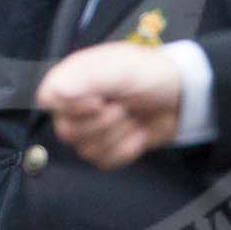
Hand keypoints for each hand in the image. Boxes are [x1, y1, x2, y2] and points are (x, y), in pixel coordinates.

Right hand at [35, 41, 181, 168]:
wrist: (183, 97)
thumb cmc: (151, 74)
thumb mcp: (120, 68)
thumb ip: (86, 78)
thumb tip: (52, 93)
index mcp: (74, 78)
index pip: (47, 100)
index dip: (71, 107)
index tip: (98, 102)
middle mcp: (77, 104)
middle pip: (67, 131)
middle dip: (103, 123)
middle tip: (124, 107)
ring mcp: (91, 128)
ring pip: (85, 150)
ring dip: (117, 136)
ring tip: (133, 117)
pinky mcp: (107, 147)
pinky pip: (103, 162)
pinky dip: (125, 150)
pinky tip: (137, 132)